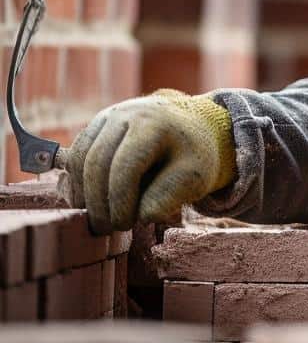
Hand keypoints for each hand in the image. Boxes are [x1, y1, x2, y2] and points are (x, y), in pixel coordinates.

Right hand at [64, 91, 235, 232]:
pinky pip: (77, 156)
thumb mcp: (195, 176)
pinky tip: (92, 204)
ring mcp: (108, 116)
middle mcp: (126, 113)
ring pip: (80, 160)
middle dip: (98, 203)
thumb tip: (142, 215)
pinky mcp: (97, 124)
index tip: (125, 225)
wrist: (191, 126)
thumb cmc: (192, 155)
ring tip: (100, 220)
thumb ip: (171, 196)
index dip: (119, 201)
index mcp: (154, 123)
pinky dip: (79, 183)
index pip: (125, 166)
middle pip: (96, 163)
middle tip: (106, 229)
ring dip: (84, 195)